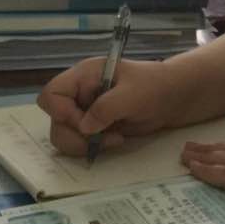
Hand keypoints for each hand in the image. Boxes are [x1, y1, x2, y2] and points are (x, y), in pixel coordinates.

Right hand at [36, 57, 173, 156]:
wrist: (172, 98)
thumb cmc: (154, 87)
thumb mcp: (132, 94)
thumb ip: (106, 108)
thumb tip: (84, 128)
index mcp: (83, 76)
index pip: (52, 94)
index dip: (61, 112)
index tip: (85, 123)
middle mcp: (78, 93)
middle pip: (54, 119)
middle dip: (74, 135)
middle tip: (100, 138)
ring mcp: (84, 111)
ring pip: (63, 134)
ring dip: (83, 144)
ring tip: (112, 139)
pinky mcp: (93, 127)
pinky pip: (78, 143)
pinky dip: (92, 147)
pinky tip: (114, 140)